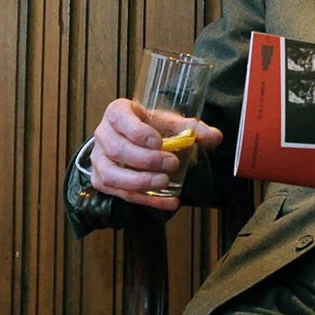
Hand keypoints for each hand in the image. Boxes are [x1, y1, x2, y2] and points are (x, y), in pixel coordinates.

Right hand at [87, 97, 224, 212]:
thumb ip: (192, 128)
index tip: (159, 142)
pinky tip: (168, 202)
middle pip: (117, 150)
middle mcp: (102, 135)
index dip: (137, 132)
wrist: (133, 140)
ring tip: (165, 182)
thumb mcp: (168, 122)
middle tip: (171, 163)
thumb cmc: (150, 127)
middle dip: (146, 160)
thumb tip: (215, 136)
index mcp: (117, 112)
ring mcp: (98, 160)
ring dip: (140, 182)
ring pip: (112, 175)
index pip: (120, 119)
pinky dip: (145, 200)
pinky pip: (120, 194)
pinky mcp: (101, 181)